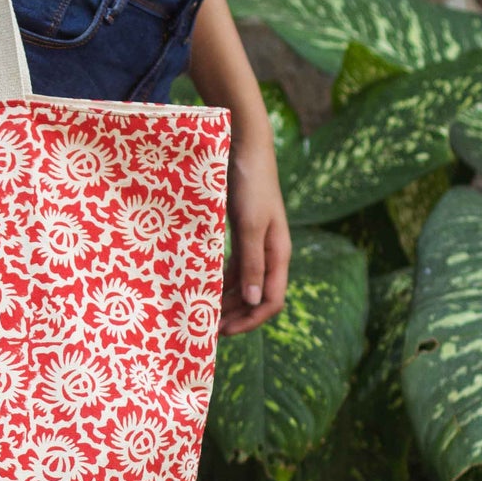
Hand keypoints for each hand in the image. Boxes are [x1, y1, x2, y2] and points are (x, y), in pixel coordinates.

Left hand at [219, 129, 289, 336]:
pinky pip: (234, 267)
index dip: (250, 321)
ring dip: (227, 301)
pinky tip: (203, 288)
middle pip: (256, 297)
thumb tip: (254, 301)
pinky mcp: (242, 234)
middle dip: (235, 315)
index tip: (224, 332)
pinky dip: (222, 281)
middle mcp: (269, 254)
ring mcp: (256, 244)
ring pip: (244, 284)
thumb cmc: (251, 184)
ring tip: (202, 314)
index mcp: (278, 254)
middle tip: (207, 331)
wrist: (245, 148)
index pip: (270, 301)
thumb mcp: (250, 225)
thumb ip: (252, 262)